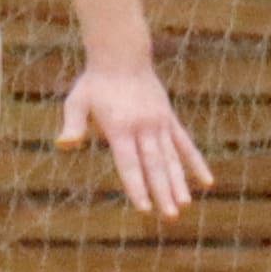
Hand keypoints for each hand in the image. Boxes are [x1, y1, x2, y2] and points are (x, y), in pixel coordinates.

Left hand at [62, 62, 205, 217]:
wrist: (123, 56)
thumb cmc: (95, 82)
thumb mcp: (77, 101)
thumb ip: (73, 125)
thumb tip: (64, 146)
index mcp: (121, 128)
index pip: (130, 164)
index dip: (137, 186)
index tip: (144, 208)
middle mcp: (144, 128)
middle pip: (156, 166)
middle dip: (163, 192)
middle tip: (171, 216)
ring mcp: (160, 124)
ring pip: (172, 158)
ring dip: (179, 183)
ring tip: (185, 205)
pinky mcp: (169, 119)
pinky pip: (185, 145)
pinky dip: (195, 164)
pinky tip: (206, 182)